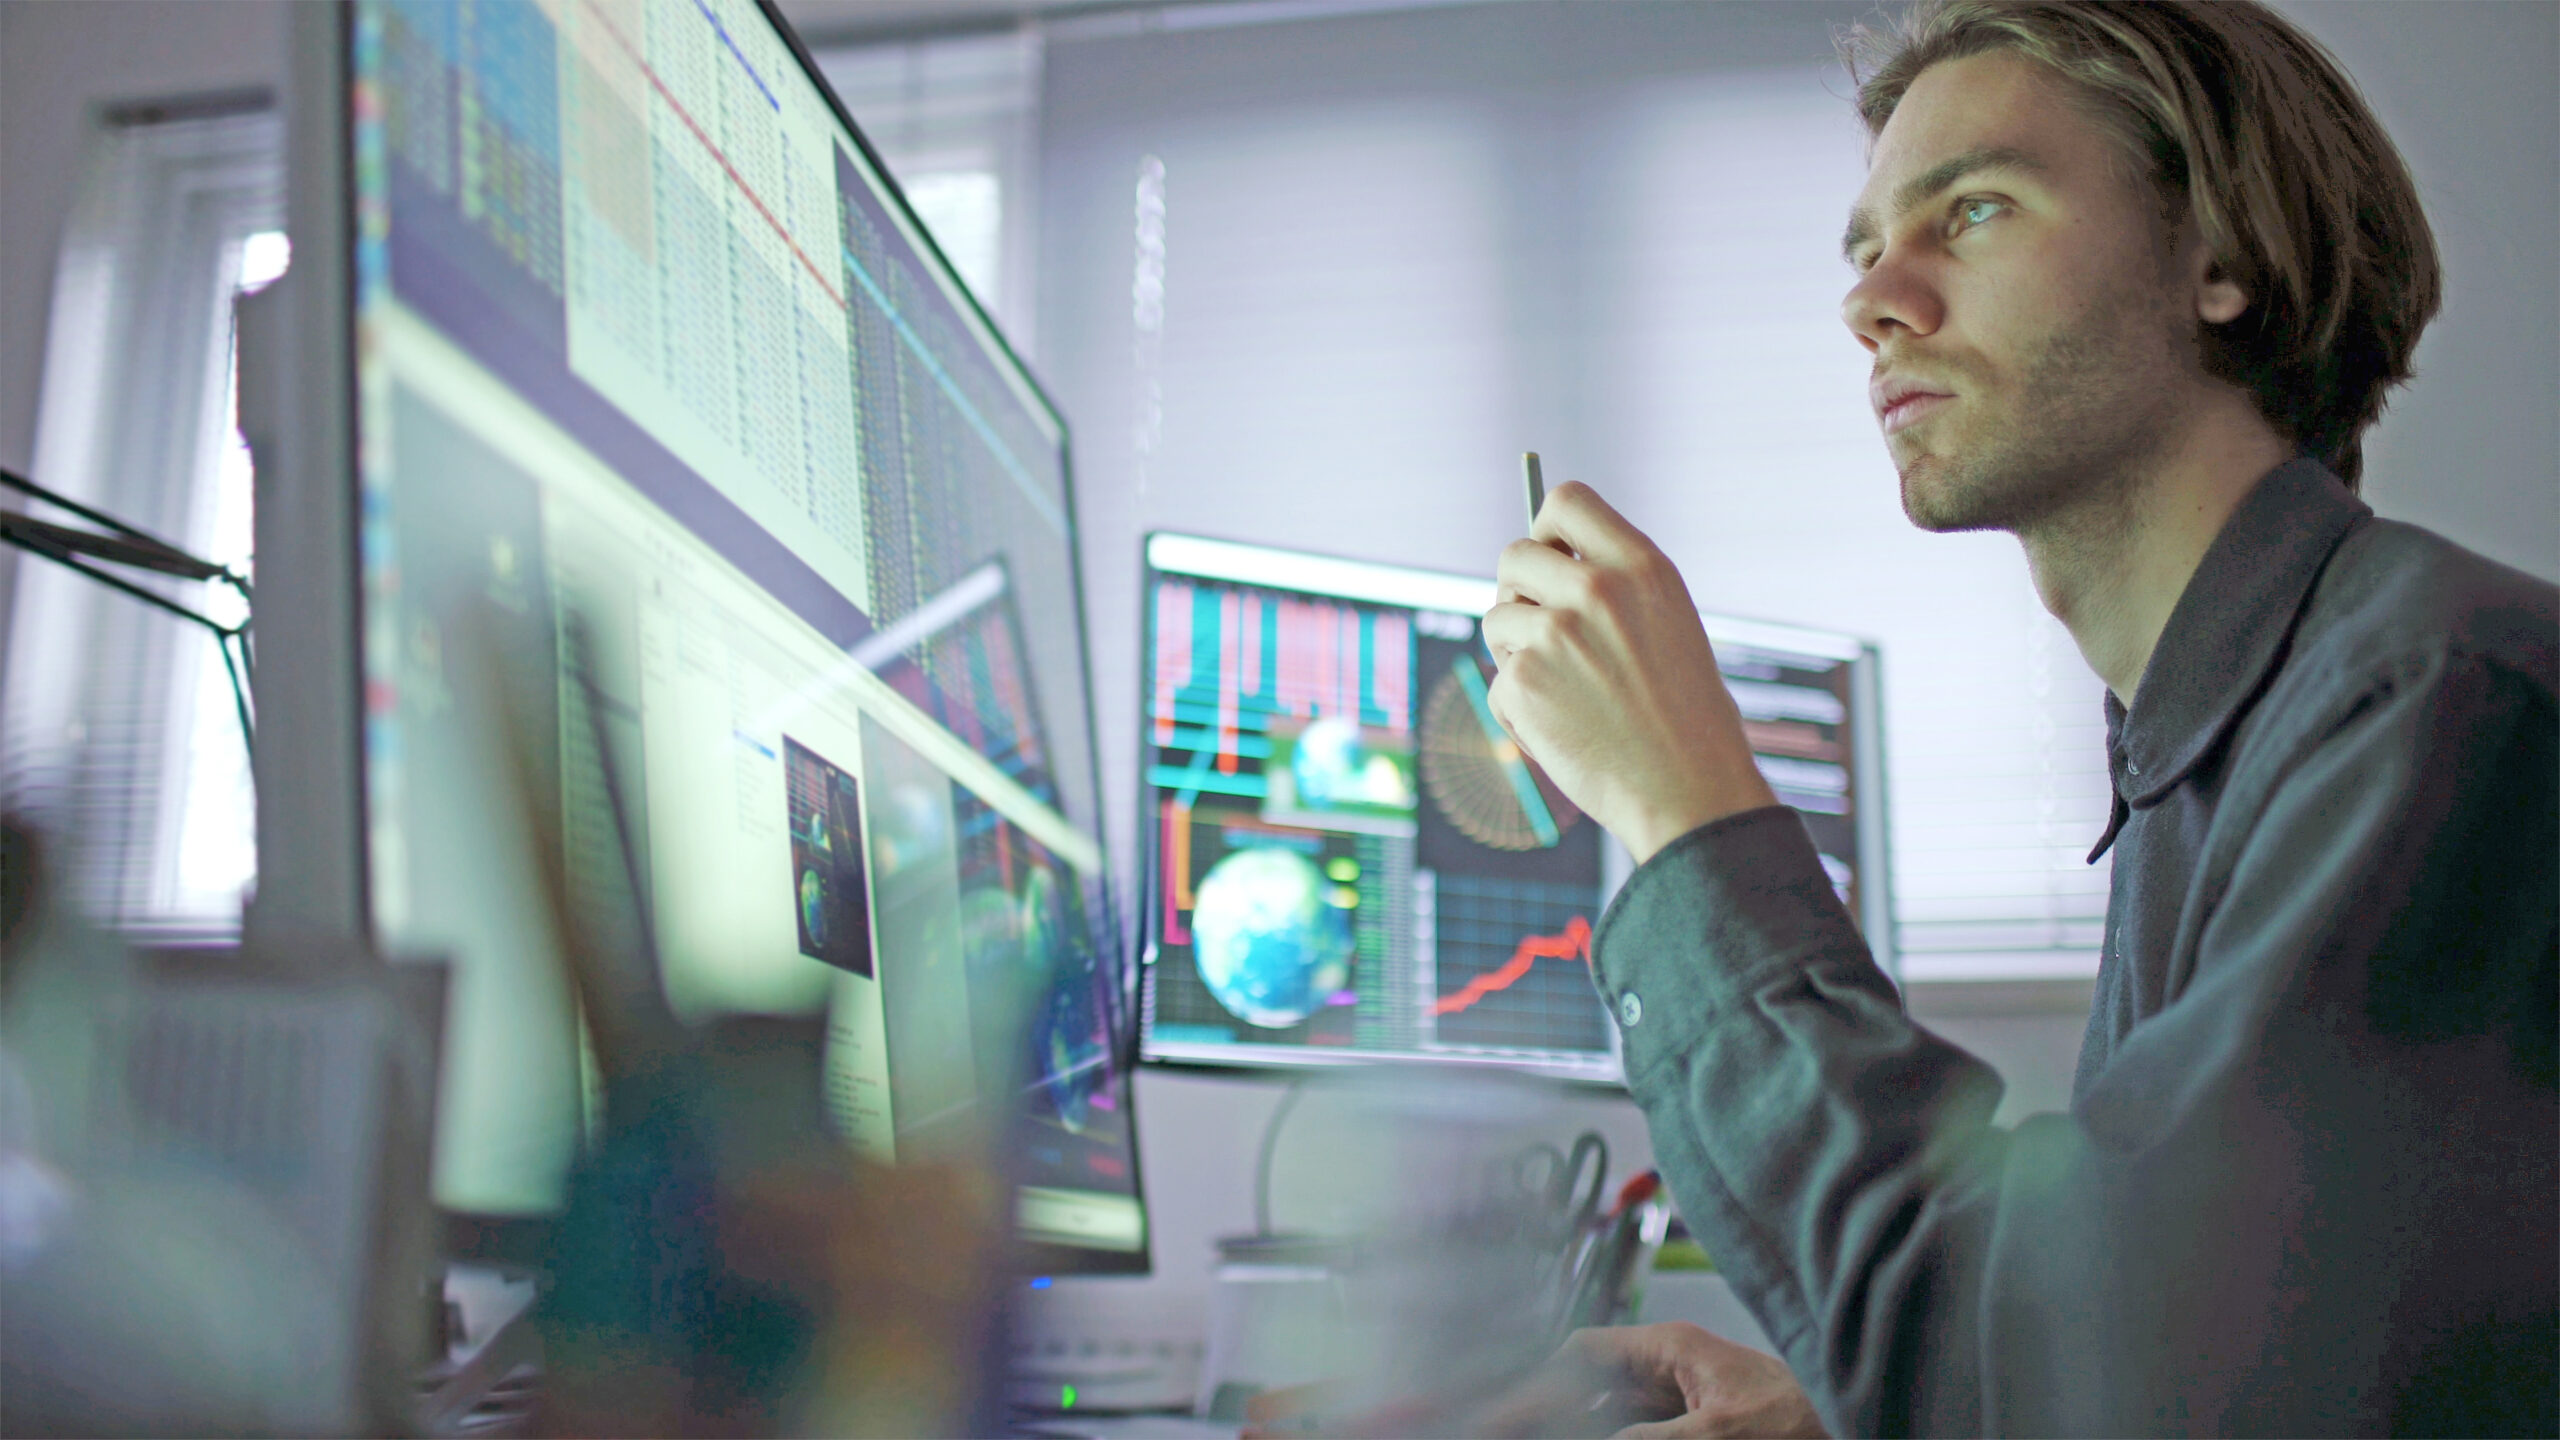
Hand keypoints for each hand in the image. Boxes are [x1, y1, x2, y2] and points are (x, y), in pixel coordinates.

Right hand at [1476, 1323, 1828, 1438]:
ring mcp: (1685, 1404)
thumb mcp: (1717, 1432)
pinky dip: (1613, 1430)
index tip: (1506, 1409)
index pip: (1585, 1352)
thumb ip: (1648, 1438)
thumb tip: (1591, 1438)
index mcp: (1673, 1349)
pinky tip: (1590, 1434)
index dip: (1540, 1379)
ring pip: (1612, 1415)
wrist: (1859, 1424)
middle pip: (1591, 1388)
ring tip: (1540, 1427)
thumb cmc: (1809, 1418)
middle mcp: (1673, 1371)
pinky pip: (1641, 1428)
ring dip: (1579, 1423)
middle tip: (1507, 1425)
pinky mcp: (1700, 1428)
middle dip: (1550, 1409)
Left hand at [1485, 483, 1773, 863]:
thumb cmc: (1686, 718)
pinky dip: (1518, 710)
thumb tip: (1541, 569)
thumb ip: (1612, 591)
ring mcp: (1554, 635)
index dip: (1547, 527)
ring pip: (1496, 619)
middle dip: (1518, 592)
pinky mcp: (1523, 683)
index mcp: (1642, 567)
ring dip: (1516, 652)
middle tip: (1545, 634)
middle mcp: (1595, 590)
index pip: (1568, 502)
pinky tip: (1562, 731)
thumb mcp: (1668, 626)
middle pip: (1514, 556)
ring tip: (1566, 692)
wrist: (1690, 792)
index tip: (1550, 556)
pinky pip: (1498, 681)